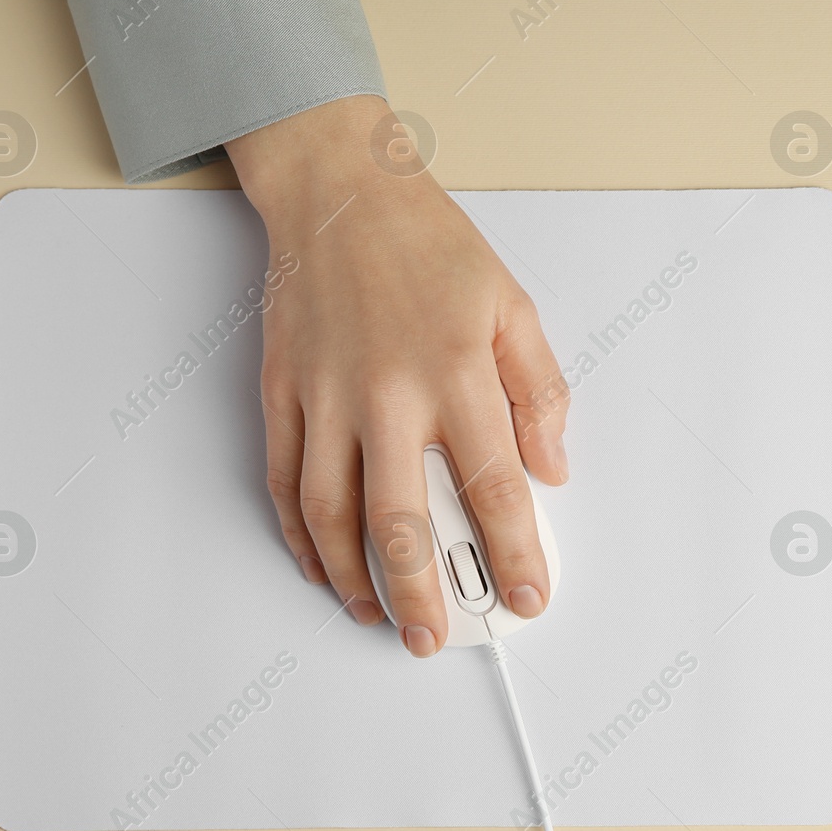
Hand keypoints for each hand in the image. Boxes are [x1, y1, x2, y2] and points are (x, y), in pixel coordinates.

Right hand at [226, 95, 569, 657]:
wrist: (341, 192)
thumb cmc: (429, 246)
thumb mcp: (511, 305)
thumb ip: (539, 391)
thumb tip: (549, 467)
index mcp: (455, 374)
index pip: (494, 487)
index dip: (515, 553)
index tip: (529, 596)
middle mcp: (387, 394)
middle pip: (402, 522)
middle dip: (423, 595)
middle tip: (439, 638)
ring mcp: (326, 397)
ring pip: (332, 514)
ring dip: (356, 579)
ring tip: (378, 616)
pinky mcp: (282, 392)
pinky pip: (285, 481)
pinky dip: (299, 535)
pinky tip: (321, 565)